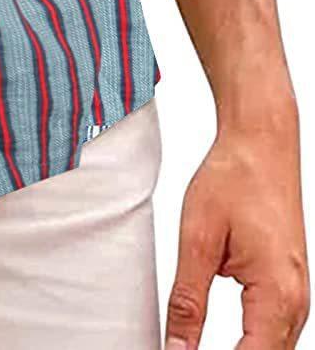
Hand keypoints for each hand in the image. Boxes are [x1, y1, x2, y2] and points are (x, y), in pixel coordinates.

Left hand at [166, 108, 308, 348]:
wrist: (262, 143)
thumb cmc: (234, 178)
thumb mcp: (197, 239)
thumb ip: (187, 300)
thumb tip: (176, 348)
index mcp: (276, 296)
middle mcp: (296, 303)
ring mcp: (298, 296)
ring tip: (194, 348)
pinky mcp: (290, 287)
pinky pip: (276, 333)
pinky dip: (252, 344)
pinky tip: (227, 343)